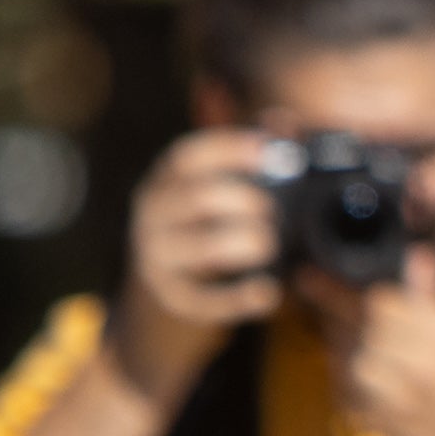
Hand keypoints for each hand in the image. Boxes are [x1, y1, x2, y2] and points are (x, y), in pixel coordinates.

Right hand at [109, 125, 285, 403]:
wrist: (155, 316)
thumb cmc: (198, 243)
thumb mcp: (208, 200)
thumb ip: (242, 162)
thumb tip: (282, 119)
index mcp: (162, 186)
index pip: (187, 156)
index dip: (229, 148)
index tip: (269, 150)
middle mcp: (152, 218)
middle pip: (199, 198)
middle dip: (246, 202)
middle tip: (274, 213)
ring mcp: (157, 261)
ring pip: (203, 248)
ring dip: (245, 245)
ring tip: (268, 247)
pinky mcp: (171, 302)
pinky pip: (208, 299)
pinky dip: (242, 297)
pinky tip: (269, 294)